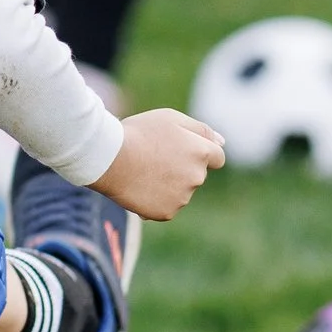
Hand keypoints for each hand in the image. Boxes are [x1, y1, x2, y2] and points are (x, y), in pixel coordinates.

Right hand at [100, 108, 225, 219]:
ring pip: (180, 191)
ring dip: (168, 183)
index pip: (217, 157)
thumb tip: (222, 142)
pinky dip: (155, 199)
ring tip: (142, 171)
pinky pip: (166, 206)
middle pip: (196, 174)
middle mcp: (197, 177)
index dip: (198, 152)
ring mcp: (183, 197)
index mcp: (201, 152)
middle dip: (181, 167)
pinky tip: (138, 187)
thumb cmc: (138, 133)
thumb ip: (201, 129)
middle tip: (153, 158)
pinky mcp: (166, 213)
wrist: (109, 158)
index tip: (180, 150)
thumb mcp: (170, 118)